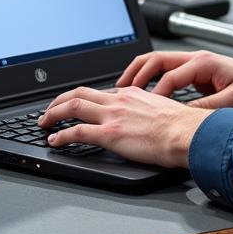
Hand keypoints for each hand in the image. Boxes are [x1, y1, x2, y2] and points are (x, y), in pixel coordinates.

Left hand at [37, 85, 210, 167]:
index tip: (74, 104)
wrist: (188, 133)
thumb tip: (145, 119)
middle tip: (49, 110)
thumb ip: (147, 110)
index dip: (82, 97)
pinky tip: (55, 141)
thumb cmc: (183, 126)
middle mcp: (119, 101)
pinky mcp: (110, 134)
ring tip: (44, 123)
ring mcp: (113, 116)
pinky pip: (78, 132)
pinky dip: (62, 136)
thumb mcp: (163, 109)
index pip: (99, 92)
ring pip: (73, 107)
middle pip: (79, 93)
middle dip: (59, 101)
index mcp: (132, 94)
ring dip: (53, 114)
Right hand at [115, 50, 232, 109]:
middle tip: (120, 90)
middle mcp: (197, 59)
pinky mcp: (199, 74)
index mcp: (203, 63)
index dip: (155, 94)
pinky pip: (169, 73)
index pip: (168, 77)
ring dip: (141, 74)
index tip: (147, 110)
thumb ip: (206, 110)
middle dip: (135, 74)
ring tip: (125, 89)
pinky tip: (147, 94)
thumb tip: (181, 119)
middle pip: (156, 60)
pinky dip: (153, 81)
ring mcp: (197, 65)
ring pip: (160, 64)